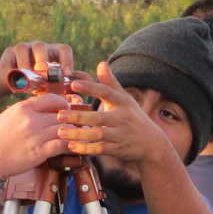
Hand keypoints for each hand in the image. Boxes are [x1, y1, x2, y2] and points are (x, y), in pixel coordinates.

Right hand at [0, 41, 89, 79]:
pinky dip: (10, 68)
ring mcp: (22, 48)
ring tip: (26, 78)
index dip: (66, 60)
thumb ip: (71, 82)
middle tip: (43, 73)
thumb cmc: (42, 81)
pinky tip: (12, 81)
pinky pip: (8, 57)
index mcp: (54, 53)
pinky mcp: (7, 53)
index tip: (66, 74)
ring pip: (22, 48)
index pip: (63, 49)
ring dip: (24, 63)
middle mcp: (39, 48)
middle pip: (41, 46)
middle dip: (42, 58)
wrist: (16, 80)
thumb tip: (91, 82)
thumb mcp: (57, 82)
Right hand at [0, 93, 71, 178]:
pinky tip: (75, 148)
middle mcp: (31, 119)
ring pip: (65, 129)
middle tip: (78, 124)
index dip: (63, 103)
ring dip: (74, 133)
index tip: (67, 109)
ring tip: (80, 136)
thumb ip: (24, 113)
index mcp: (23, 108)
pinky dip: (71, 146)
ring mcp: (36, 135)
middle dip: (71, 120)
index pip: (51, 98)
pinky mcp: (39, 152)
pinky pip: (62, 145)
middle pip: (61, 115)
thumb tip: (37, 111)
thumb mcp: (7, 117)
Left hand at [57, 62, 176, 165]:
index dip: (90, 88)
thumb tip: (101, 63)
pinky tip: (72, 146)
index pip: (106, 92)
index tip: (73, 84)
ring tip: (60, 132)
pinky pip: (100, 150)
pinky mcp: (118, 149)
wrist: (152, 144)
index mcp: (122, 102)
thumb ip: (111, 83)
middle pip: (99, 117)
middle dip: (79, 117)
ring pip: (98, 135)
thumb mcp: (125, 99)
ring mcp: (120, 135)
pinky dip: (86, 149)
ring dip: (79, 134)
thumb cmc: (134, 117)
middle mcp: (122, 118)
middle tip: (60, 114)